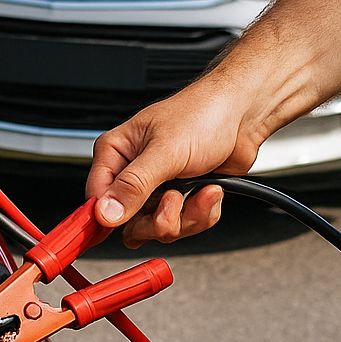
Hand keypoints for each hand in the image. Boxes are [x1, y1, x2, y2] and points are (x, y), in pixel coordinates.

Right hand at [85, 75, 267, 247]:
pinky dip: (202, 212)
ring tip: (199, 189)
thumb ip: (134, 185)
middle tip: (174, 200)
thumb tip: (105, 212)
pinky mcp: (184, 197)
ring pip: (160, 227)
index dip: (111, 216)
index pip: (97, 197)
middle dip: (159, 219)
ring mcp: (160, 187)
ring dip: (187, 215)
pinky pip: (185, 224)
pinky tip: (209, 189)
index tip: (131, 222)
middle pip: (130, 222)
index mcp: (117, 152)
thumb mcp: (165, 151)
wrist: (243, 114)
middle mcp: (135, 171)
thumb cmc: (203, 114)